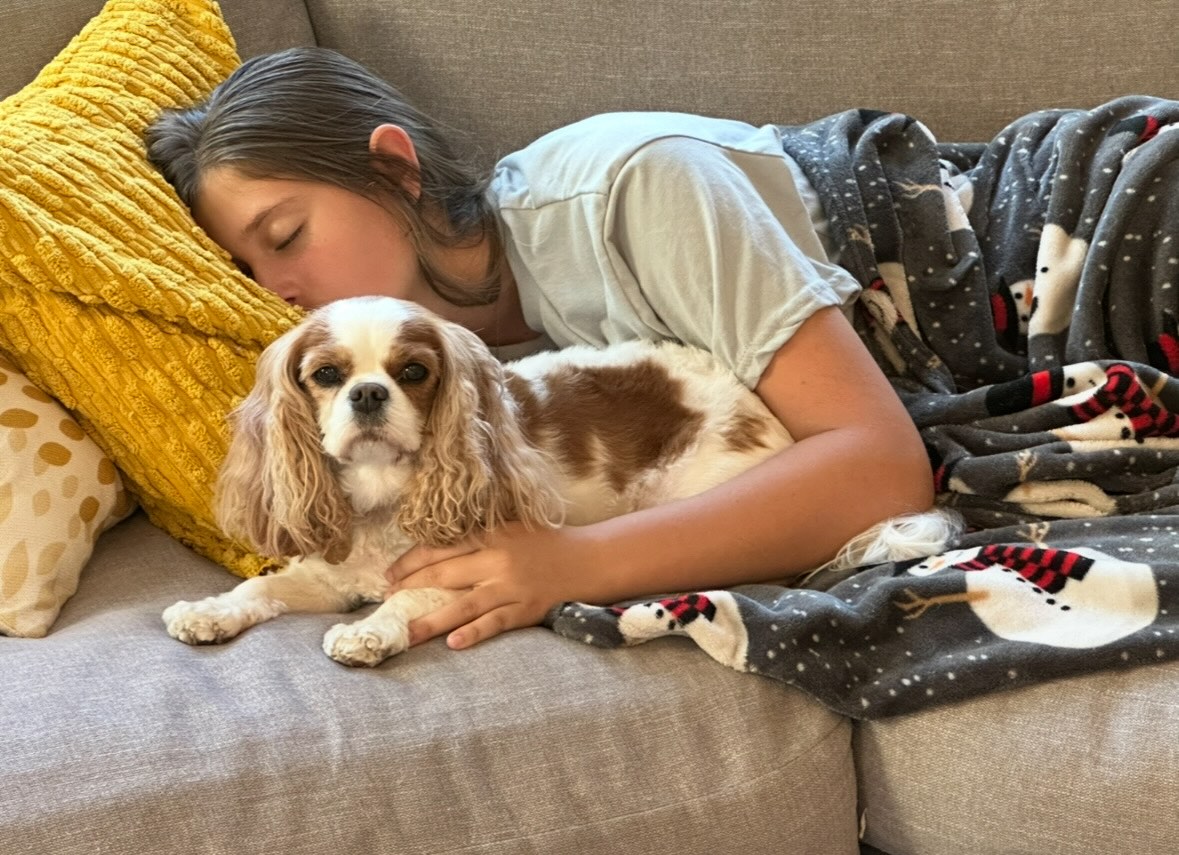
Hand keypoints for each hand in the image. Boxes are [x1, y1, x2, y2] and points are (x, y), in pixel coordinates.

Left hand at [385, 522, 592, 650]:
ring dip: (431, 620)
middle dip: (410, 588)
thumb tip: (439, 552)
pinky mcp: (526, 609)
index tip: (389, 575)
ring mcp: (511, 586)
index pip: (439, 548)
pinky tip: (454, 643)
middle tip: (386, 602)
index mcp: (491, 535)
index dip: (410, 562)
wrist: (590, 559)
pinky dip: (474, 632)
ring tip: (406, 634)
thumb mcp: (512, 528)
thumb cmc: (549, 544)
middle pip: (443, 574)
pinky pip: (495, 622)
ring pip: (463, 604)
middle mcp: (497, 559)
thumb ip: (481, 537)